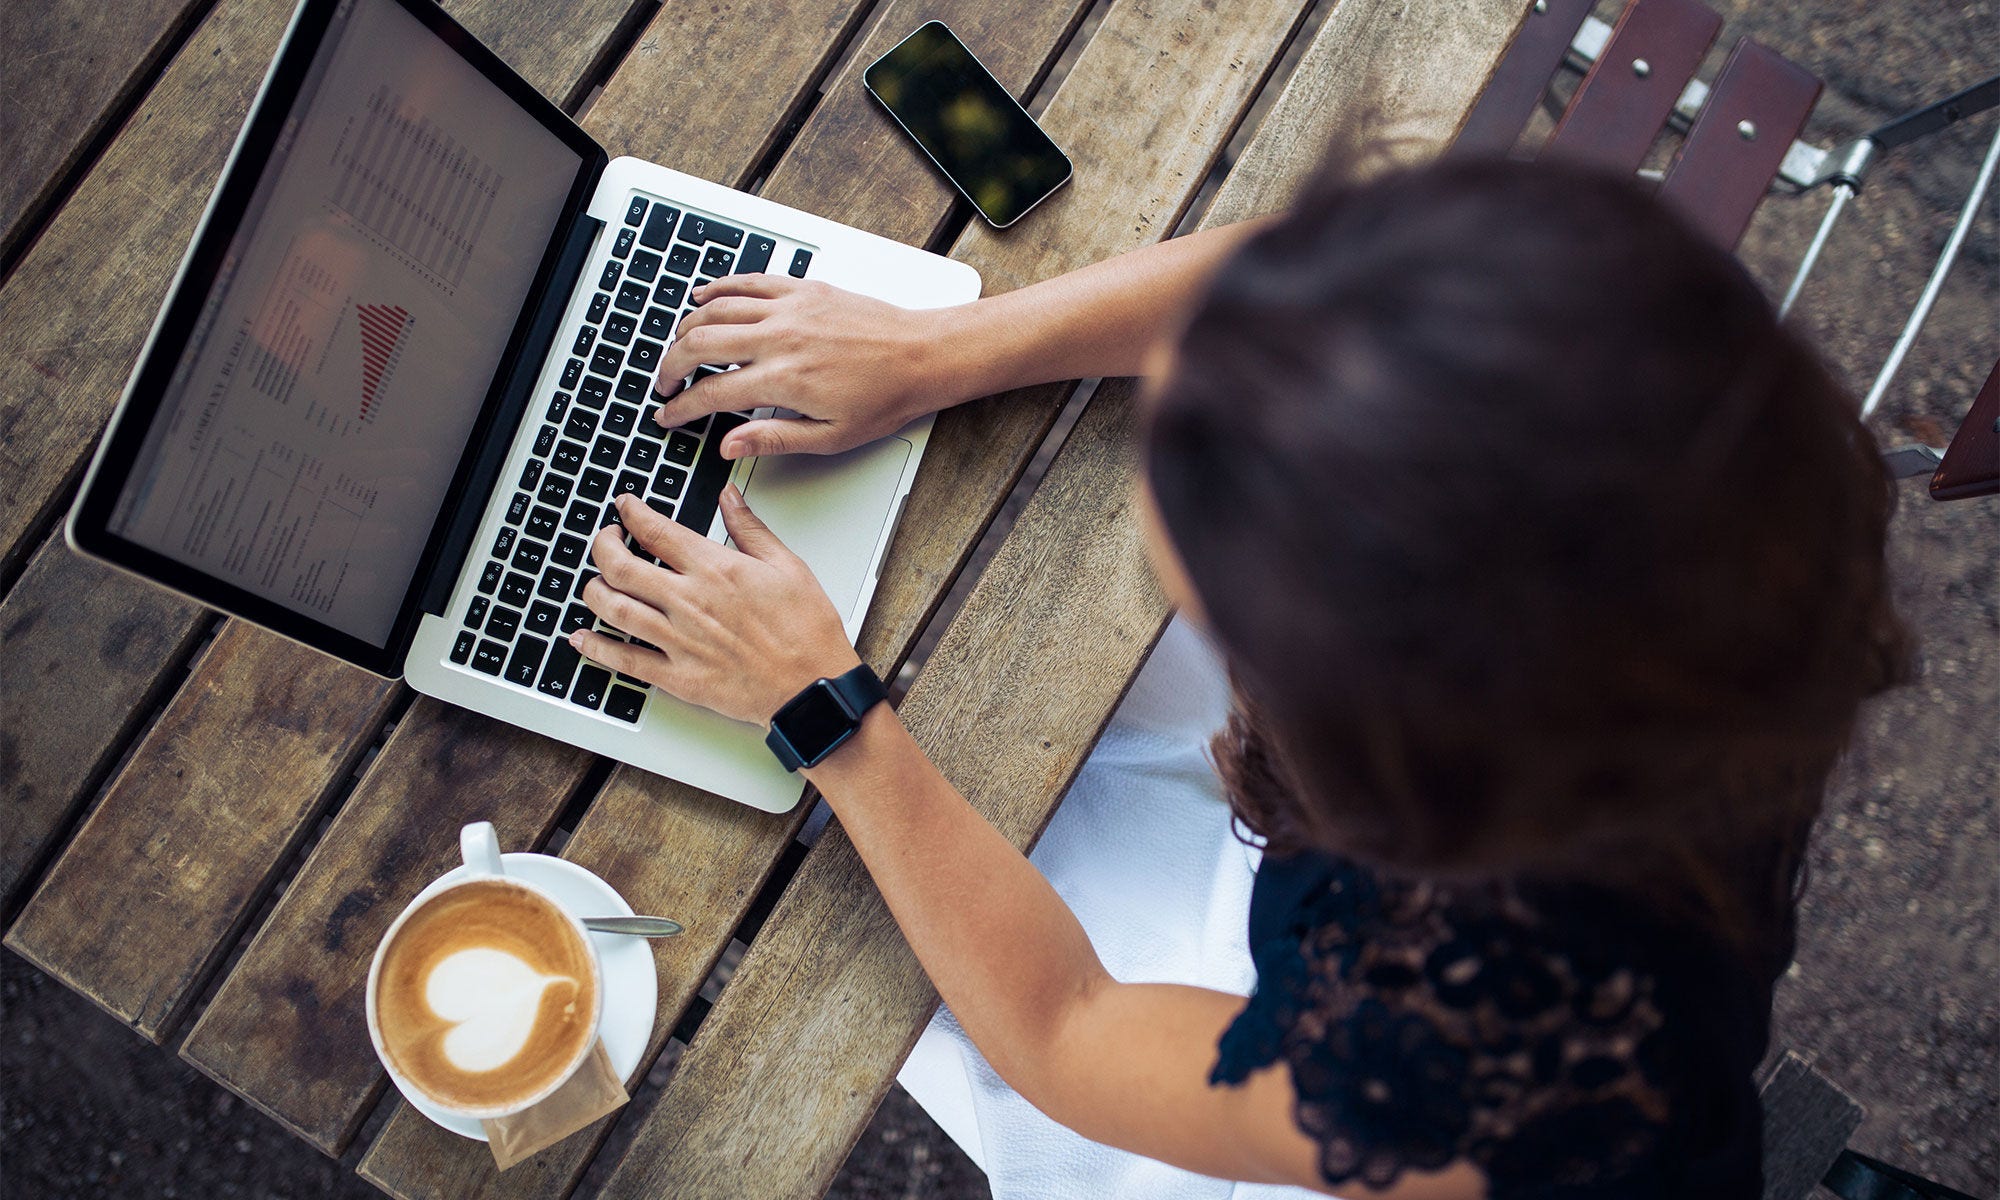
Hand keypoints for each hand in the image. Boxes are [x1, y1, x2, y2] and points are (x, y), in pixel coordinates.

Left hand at [572, 488, 859, 726]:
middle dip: (602, 546)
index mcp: (716, 569)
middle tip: (605, 540)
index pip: (656, 531)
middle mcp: (690, 602)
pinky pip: (625, 659)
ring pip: (614, 609)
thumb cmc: (807, 631)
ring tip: (595, 582)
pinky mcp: (678, 676)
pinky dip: (597, 647)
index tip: (624, 507)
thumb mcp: (788, 566)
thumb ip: (751, 529)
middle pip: (621, 566)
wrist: (813, 687)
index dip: (631, 513)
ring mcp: (679, 640)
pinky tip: (583, 638)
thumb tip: (730, 498)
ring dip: (594, 590)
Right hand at [652, 275, 957, 458]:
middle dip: (670, 366)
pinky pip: (748, 281)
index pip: (711, 393)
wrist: (921, 355)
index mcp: (783, 380)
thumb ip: (773, 439)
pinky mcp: (802, 289)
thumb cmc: (884, 397)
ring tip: (678, 348)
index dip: (681, 407)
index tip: (668, 415)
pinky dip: (718, 288)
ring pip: (716, 310)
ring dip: (687, 329)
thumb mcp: (830, 437)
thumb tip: (728, 446)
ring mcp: (789, 308)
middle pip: (700, 345)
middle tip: (664, 383)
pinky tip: (703, 298)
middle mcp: (780, 338)